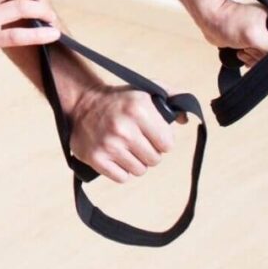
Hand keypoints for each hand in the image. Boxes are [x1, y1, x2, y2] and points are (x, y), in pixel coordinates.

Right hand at [63, 80, 177, 183]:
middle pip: (154, 160)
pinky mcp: (96, 158)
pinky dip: (120, 170)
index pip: (168, 144)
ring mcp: (109, 144)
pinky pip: (122, 178)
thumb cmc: (119, 100)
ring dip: (134, 162)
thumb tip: (185, 119)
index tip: (151, 134)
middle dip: (149, 152)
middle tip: (136, 140)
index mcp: (139, 109)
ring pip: (139, 171)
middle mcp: (124, 128)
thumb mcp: (146, 90)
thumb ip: (172, 96)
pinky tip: (114, 155)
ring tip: (125, 147)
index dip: (161, 140)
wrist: (83, 102)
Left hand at [197, 0, 267, 67]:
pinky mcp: (256, 42)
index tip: (261, 46)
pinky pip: (259, 59)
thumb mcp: (256, 36)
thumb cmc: (229, 21)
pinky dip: (250, 60)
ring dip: (254, 58)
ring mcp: (267, 35)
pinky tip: (241, 52)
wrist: (211, 20)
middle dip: (261, 54)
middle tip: (249, 46)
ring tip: (243, 48)